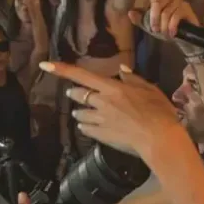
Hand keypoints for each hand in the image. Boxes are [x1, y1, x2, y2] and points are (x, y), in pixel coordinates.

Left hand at [49, 60, 192, 164]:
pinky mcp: (101, 135)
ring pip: (80, 114)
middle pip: (78, 95)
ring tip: (82, 113)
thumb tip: (121, 70)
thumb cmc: (158, 110)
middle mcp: (101, 102)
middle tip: (74, 93)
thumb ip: (132, 79)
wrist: (158, 138)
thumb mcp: (149, 88)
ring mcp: (99, 120)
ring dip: (80, 112)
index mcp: (111, 88)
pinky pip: (86, 129)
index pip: (82, 75)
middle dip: (75, 93)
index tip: (45, 65)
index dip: (61, 69)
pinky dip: (85, 126)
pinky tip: (88, 127)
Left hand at [134, 0, 199, 40]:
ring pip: (165, 13)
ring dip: (164, 27)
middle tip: (155, 30)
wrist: (182, 39)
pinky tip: (173, 33)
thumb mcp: (149, 27)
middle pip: (156, 5)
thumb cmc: (165, 31)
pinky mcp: (186, 8)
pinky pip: (175, 17)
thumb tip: (130, 12)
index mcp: (158, 0)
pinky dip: (172, 27)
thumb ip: (140, 20)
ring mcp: (178, 1)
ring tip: (166, 33)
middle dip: (154, 19)